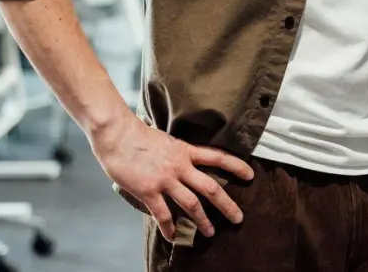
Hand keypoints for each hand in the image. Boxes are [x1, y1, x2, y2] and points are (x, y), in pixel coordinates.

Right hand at [88, 113, 253, 240]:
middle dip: (227, 204)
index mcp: (185, 150)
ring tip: (210, 233)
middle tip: (239, 218)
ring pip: (192, 204)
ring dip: (203, 220)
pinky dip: (169, 227)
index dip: (236, 166)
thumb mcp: (164, 139)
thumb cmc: (135, 133)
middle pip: (211, 187)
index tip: (250, 175)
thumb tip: (179, 160)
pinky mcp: (149, 190)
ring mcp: (165, 179)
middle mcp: (180, 166)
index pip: (218, 157)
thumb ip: (174, 152)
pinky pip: (163, 214)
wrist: (116, 133)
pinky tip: (173, 236)